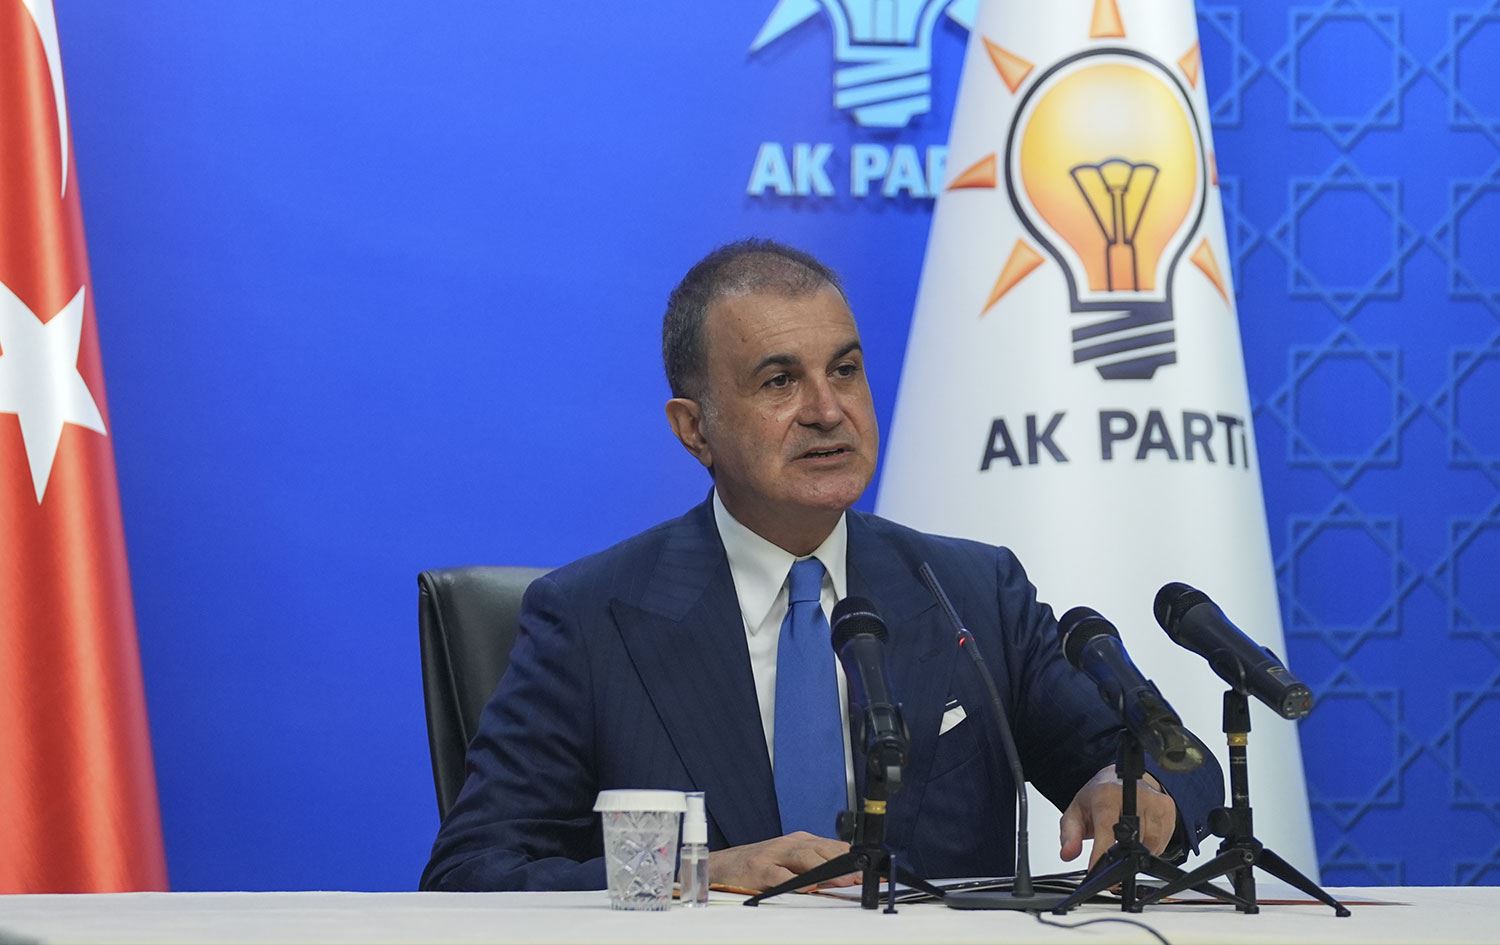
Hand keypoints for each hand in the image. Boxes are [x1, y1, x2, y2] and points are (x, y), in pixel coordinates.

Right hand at [707, 831, 856, 892]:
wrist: (723, 866)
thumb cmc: (760, 866)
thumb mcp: (790, 863)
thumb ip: (816, 868)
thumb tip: (846, 879)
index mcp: (799, 841)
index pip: (831, 846)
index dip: (851, 858)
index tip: (867, 871)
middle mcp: (788, 845)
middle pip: (820, 849)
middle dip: (843, 862)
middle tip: (859, 876)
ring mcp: (773, 855)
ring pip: (803, 857)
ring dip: (825, 868)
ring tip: (842, 880)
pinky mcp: (759, 869)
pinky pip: (779, 875)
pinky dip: (794, 880)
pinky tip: (806, 886)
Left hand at [1059, 766, 1176, 870]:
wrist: (1120, 780)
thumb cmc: (1098, 797)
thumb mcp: (1076, 812)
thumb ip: (1069, 834)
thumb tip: (1068, 853)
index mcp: (1107, 795)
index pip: (1107, 827)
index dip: (1102, 853)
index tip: (1097, 871)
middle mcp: (1133, 794)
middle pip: (1132, 840)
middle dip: (1121, 856)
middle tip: (1112, 858)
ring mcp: (1154, 801)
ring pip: (1150, 844)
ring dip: (1138, 852)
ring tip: (1125, 839)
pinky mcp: (1168, 808)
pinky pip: (1163, 842)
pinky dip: (1151, 846)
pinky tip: (1140, 835)